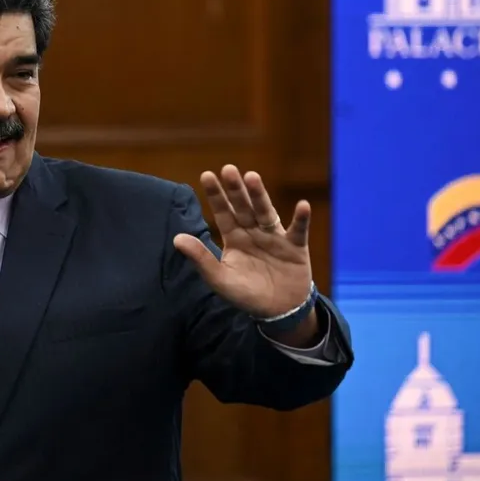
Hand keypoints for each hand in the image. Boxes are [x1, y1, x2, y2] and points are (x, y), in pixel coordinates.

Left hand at [173, 165, 312, 318]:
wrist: (278, 311)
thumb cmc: (246, 294)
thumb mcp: (219, 278)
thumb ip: (201, 258)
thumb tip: (176, 238)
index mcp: (234, 238)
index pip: (223, 213)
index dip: (215, 195)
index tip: (206, 175)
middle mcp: (254, 232)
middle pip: (244, 207)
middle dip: (236, 189)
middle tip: (228, 169)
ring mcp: (275, 237)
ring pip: (266, 212)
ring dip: (260, 196)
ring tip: (252, 177)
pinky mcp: (296, 247)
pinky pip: (299, 231)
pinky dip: (301, 219)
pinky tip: (302, 205)